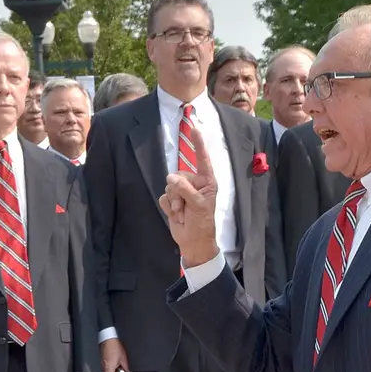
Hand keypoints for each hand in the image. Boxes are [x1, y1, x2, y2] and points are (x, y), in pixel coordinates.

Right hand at [100, 339, 130, 371]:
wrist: (107, 338)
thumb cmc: (115, 347)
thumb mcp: (123, 359)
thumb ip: (126, 369)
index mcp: (109, 369)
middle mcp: (104, 368)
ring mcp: (102, 365)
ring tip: (121, 364)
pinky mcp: (102, 361)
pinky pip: (107, 368)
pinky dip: (112, 368)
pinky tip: (117, 362)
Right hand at [158, 127, 219, 266]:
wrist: (193, 242)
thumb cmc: (202, 223)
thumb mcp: (198, 204)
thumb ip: (185, 189)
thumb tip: (170, 178)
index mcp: (206, 182)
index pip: (202, 159)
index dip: (197, 144)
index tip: (194, 129)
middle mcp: (195, 184)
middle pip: (178, 176)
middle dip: (179, 192)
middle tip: (185, 207)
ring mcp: (182, 192)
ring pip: (169, 186)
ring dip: (174, 201)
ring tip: (182, 212)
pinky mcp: (172, 201)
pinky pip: (163, 196)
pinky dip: (168, 206)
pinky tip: (176, 215)